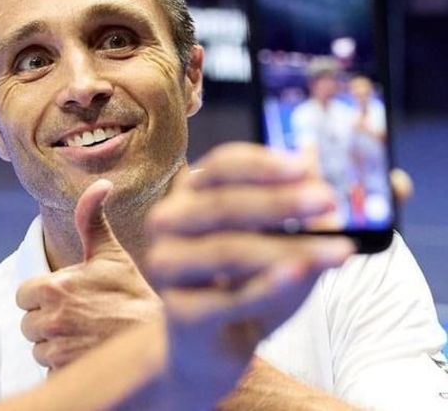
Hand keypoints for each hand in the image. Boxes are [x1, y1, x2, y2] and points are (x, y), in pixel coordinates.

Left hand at [16, 179, 163, 370]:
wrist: (158, 341)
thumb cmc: (132, 295)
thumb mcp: (111, 255)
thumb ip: (92, 220)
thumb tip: (100, 184)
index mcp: (54, 287)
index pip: (23, 295)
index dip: (42, 297)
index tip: (65, 297)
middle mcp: (52, 318)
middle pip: (28, 324)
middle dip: (47, 321)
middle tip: (78, 317)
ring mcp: (58, 348)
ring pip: (37, 348)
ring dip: (54, 345)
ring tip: (84, 335)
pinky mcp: (65, 372)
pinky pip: (48, 370)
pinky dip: (62, 365)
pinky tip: (85, 354)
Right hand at [143, 143, 354, 403]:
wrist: (211, 347)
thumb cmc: (245, 285)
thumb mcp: (279, 242)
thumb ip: (302, 206)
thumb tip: (344, 165)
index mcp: (189, 196)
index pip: (220, 167)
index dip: (262, 163)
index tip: (306, 165)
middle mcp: (167, 225)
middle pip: (222, 205)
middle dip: (280, 202)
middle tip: (329, 202)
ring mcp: (167, 268)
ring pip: (229, 251)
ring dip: (289, 248)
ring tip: (339, 250)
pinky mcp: (180, 312)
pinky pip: (229, 297)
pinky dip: (269, 285)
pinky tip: (301, 272)